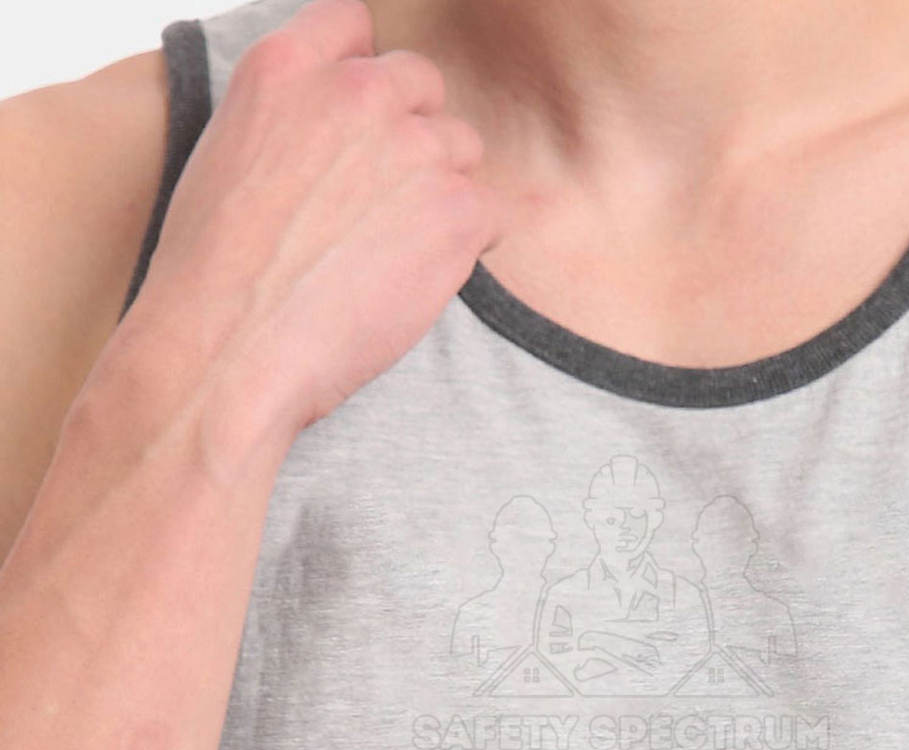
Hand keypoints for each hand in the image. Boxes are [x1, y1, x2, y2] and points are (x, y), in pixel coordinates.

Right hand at [110, 0, 502, 442]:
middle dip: (410, 134)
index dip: (365, 73)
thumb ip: (289, 123)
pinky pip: (488, 213)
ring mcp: (415, 148)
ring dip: (440, 190)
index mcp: (286, 68)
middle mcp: (358, 93)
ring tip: (394, 250)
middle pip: (420, 84)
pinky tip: (419, 277)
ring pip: (460, 148)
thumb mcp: (225, 163)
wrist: (230, 350)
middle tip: (382, 202)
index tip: (362, 122)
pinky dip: (466, 243)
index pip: (355, 25)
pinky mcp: (457, 210)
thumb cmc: (212, 279)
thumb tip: (336, 138)